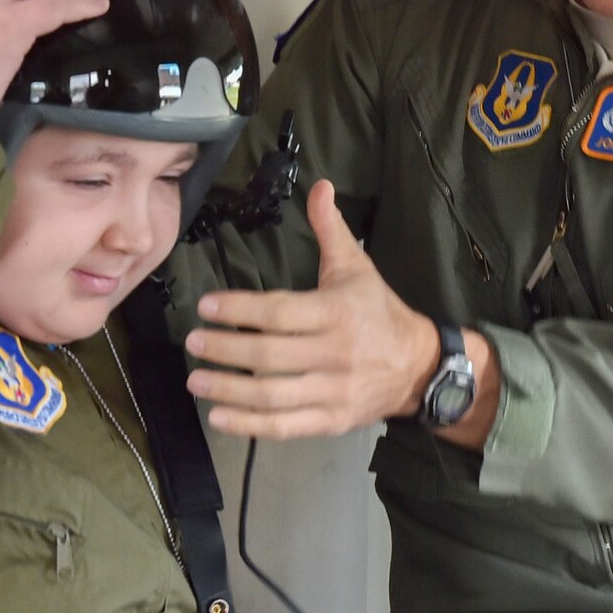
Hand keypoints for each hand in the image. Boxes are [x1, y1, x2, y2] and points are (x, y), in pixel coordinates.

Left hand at [186, 180, 441, 439]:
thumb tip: (320, 185)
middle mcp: (335, 354)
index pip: (279, 313)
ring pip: (271, 395)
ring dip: (228, 389)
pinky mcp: (331, 420)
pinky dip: (249, 425)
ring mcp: (333, 391)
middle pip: (269, 356)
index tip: (206, 307)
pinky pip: (285, 426)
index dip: (239, 310)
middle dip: (225, 349)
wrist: (418, 366)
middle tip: (193, 342)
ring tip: (196, 380)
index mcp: (337, 313)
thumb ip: (330, 229)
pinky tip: (219, 416)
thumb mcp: (357, 267)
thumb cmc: (379, 312)